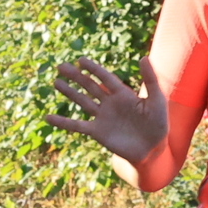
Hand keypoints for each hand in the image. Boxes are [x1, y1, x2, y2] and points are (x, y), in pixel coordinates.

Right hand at [53, 58, 167, 162]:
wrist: (152, 150)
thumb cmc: (158, 124)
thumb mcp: (157, 100)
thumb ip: (150, 79)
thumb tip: (143, 57)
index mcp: (123, 94)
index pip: (105, 78)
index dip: (93, 69)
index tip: (80, 60)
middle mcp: (110, 103)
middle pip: (90, 86)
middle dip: (76, 76)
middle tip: (61, 67)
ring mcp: (102, 117)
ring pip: (82, 101)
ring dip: (69, 92)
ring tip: (56, 82)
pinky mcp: (97, 132)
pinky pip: (77, 125)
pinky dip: (63, 122)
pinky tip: (48, 117)